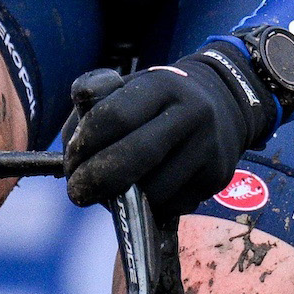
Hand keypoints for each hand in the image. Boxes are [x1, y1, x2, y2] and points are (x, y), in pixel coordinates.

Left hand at [63, 40, 276, 219]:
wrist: (223, 102)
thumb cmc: (157, 99)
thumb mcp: (127, 85)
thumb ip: (91, 107)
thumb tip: (73, 152)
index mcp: (163, 86)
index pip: (114, 117)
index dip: (84, 144)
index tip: (70, 162)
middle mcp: (192, 114)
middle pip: (136, 155)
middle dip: (98, 180)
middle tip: (76, 193)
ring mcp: (209, 147)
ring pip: (154, 190)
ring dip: (123, 200)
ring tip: (111, 190)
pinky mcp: (216, 177)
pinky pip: (172, 205)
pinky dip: (148, 207)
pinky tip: (143, 193)